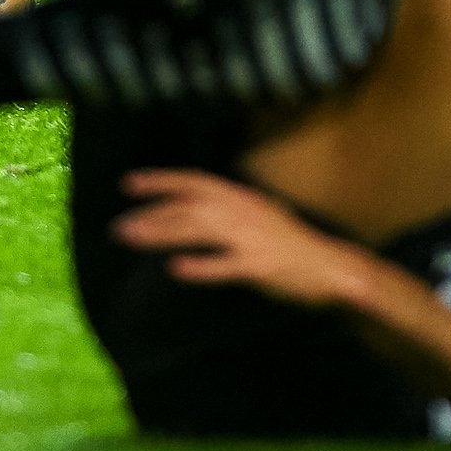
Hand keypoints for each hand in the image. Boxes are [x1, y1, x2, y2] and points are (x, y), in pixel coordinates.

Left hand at [113, 168, 377, 308]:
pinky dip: (200, 266)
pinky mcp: (261, 266)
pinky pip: (225, 265)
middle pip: (187, 207)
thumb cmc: (292, 244)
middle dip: (149, 215)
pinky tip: (176, 270)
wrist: (333, 267)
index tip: (128, 184)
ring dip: (161, 234)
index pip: (193, 181)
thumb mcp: (259, 214)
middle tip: (118, 228)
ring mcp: (252, 238)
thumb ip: (228, 210)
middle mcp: (244, 210)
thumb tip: (189, 212)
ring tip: (131, 240)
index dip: (160, 180)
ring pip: (198, 230)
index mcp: (242, 197)